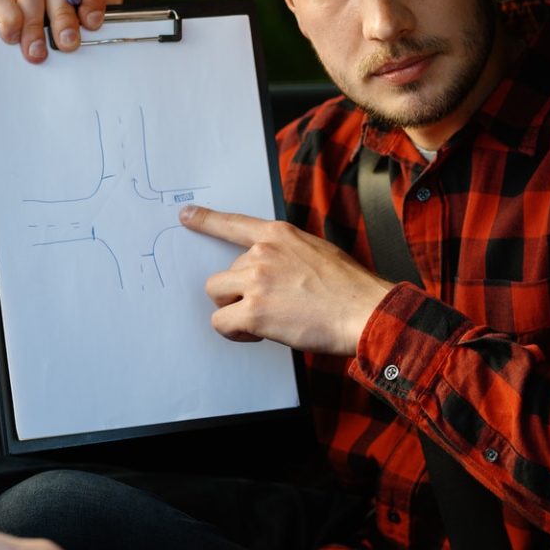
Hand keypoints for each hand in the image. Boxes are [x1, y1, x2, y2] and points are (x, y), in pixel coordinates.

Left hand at [184, 205, 395, 355]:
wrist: (364, 311)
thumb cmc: (349, 288)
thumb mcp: (316, 252)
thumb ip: (286, 255)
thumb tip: (270, 274)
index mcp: (278, 235)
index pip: (233, 223)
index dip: (206, 220)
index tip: (186, 216)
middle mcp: (261, 253)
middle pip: (225, 274)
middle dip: (240, 293)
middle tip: (270, 307)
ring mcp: (255, 281)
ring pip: (217, 296)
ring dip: (234, 310)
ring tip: (265, 320)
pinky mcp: (253, 311)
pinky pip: (221, 322)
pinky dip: (234, 332)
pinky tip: (258, 333)